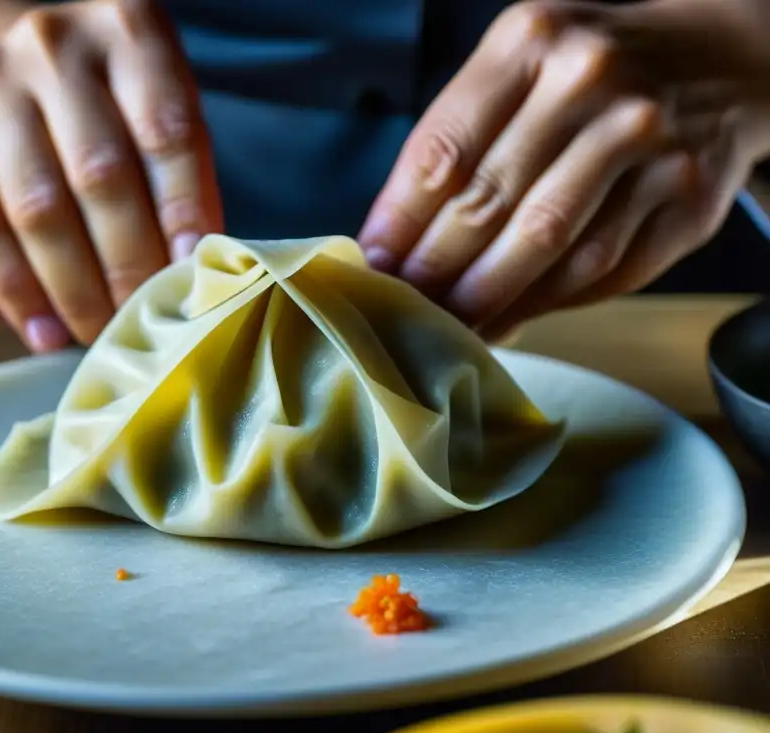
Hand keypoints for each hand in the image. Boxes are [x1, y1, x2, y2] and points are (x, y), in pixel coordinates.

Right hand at [0, 0, 221, 351]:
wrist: (19, 56)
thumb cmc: (111, 101)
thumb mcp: (161, 108)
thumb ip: (179, 175)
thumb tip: (190, 272)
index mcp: (127, 32)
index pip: (165, 130)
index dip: (181, 210)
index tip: (191, 274)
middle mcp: (48, 46)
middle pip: (91, 176)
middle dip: (118, 268)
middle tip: (129, 323)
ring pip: (13, 210)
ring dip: (50, 291)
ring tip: (74, 338)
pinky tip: (22, 322)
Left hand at [359, 0, 769, 338]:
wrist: (722, 61)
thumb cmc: (590, 75)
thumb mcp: (520, 67)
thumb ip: (460, 140)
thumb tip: (397, 243)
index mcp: (529, 44)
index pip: (442, 152)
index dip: (399, 224)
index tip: (372, 270)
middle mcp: (591, 84)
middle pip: (489, 204)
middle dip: (435, 272)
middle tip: (405, 311)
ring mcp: (646, 142)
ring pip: (547, 245)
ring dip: (489, 299)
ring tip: (451, 326)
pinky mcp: (687, 198)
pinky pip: (602, 270)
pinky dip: (548, 303)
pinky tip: (513, 315)